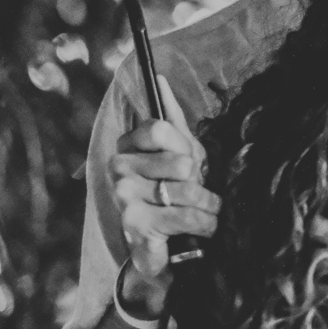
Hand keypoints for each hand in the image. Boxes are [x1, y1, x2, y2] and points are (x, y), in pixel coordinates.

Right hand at [111, 76, 219, 316]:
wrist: (166, 249)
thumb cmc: (174, 195)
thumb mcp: (180, 152)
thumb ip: (172, 119)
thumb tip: (159, 79)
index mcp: (127, 145)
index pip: (159, 128)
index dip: (185, 146)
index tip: (190, 163)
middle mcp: (118, 168)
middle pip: (180, 161)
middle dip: (201, 181)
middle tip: (199, 192)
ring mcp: (123, 196)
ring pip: (187, 190)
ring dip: (209, 205)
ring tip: (208, 211)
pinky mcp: (135, 224)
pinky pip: (187, 216)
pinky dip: (206, 224)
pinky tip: (205, 228)